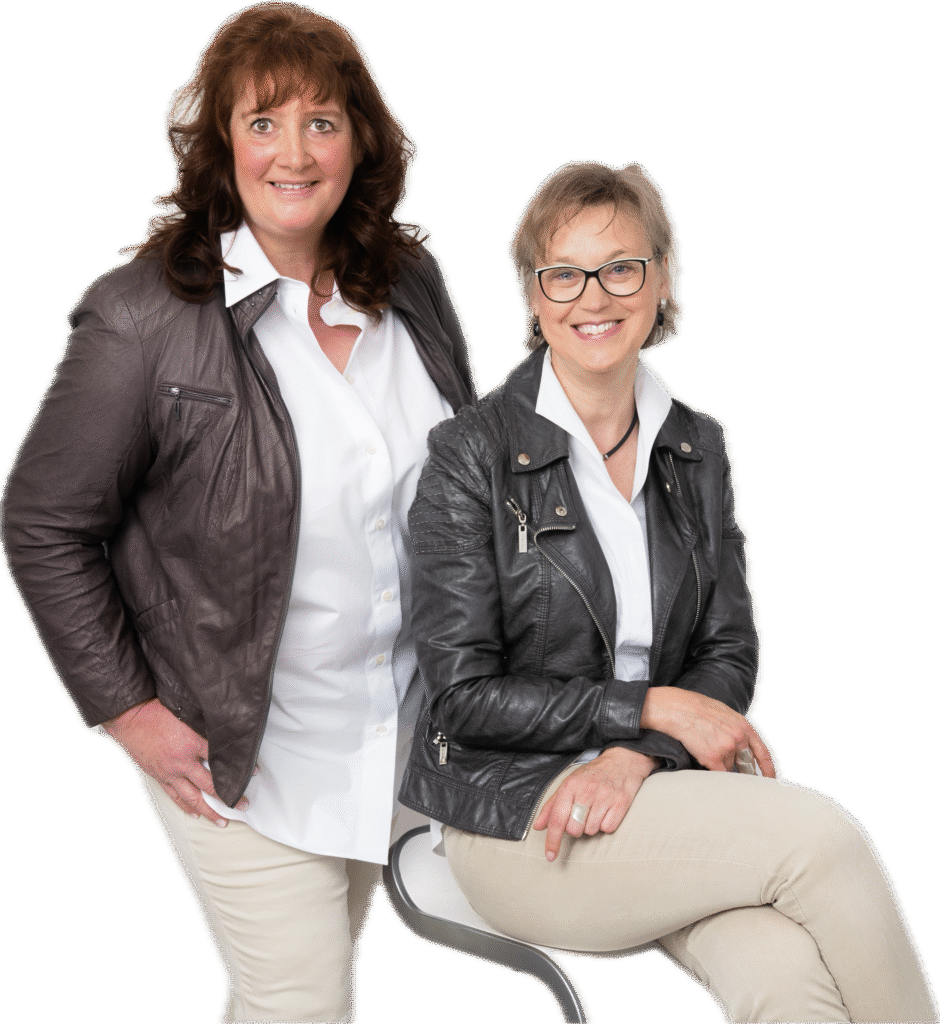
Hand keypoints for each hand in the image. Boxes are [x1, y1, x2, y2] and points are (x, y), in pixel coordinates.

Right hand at [103, 698, 247, 825]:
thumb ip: (205, 727)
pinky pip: (175, 796)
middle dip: (228, 796)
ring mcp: (170, 772)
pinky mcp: (160, 777)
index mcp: (192, 743)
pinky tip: (195, 814)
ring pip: (193, 798)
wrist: (131, 718)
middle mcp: (182, 762)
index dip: (239, 766)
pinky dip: (186, 807)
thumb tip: (224, 732)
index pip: (221, 759)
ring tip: (222, 821)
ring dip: (209, 811)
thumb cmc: (158, 712)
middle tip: (243, 805)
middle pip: (210, 785)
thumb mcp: (187, 715)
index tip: (254, 772)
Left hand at [532, 747, 656, 862]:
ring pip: (591, 831)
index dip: (552, 841)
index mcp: (570, 786)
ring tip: (595, 810)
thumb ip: (551, 806)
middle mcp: (587, 791)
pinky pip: (608, 829)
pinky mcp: (621, 803)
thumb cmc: (592, 775)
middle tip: (580, 814)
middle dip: (575, 828)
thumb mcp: (568, 784)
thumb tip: (538, 826)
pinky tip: (606, 811)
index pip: (557, 819)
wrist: (622, 761)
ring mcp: (605, 797)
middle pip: (574, 830)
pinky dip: (605, 824)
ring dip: (591, 825)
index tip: (550, 856)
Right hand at [641, 688, 775, 778]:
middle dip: (738, 768)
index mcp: (743, 726)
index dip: (767, 769)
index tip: (770, 779)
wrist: (676, 708)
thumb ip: (734, 729)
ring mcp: (727, 748)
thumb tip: (738, 746)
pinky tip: (702, 758)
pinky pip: (717, 773)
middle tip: (728, 765)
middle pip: (743, 763)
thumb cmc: (694, 707)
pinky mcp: (713, 757)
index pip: (761, 752)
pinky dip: (710, 770)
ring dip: (717, 764)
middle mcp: (738, 738)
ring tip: (703, 746)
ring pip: (726, 768)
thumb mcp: (722, 713)